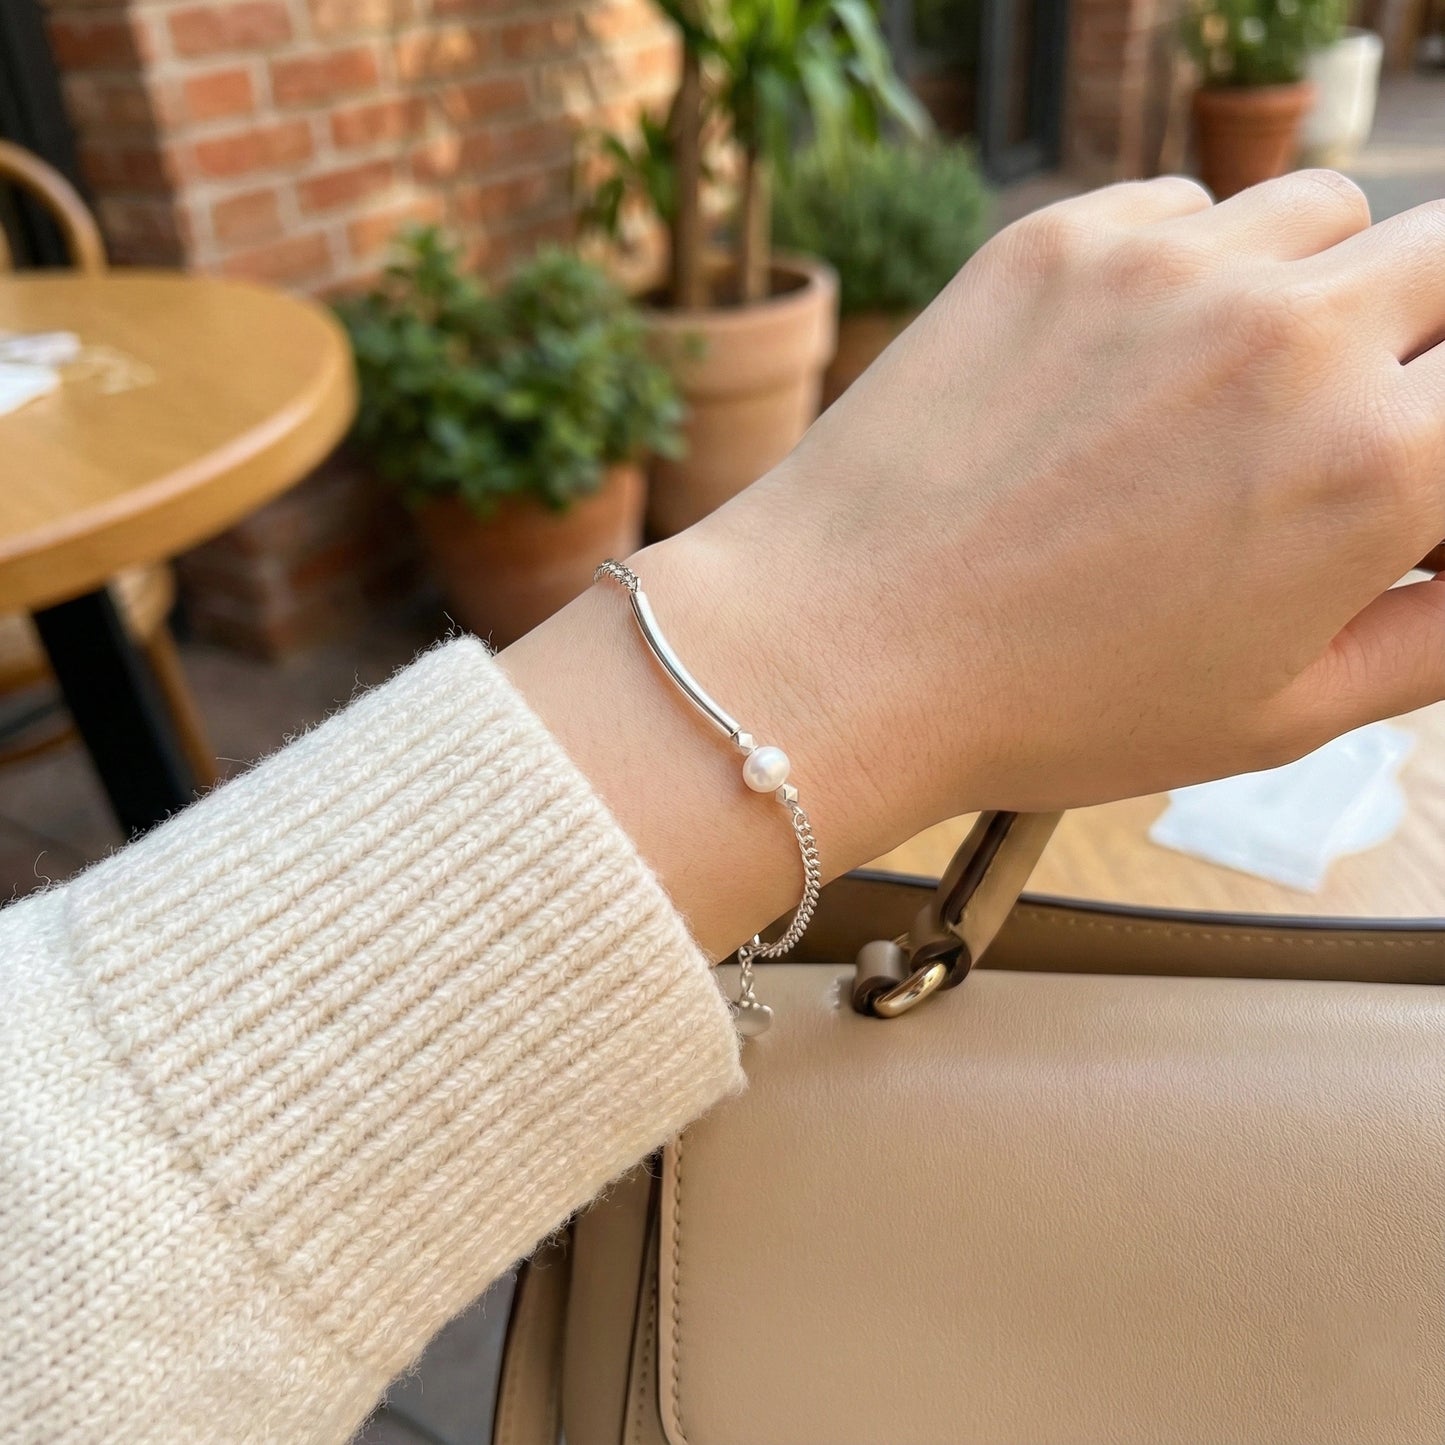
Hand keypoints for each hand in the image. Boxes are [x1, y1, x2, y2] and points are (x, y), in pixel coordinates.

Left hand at [506, 173, 1444, 956]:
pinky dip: (1187, 267)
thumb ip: (1430, 637)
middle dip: (1415, 340)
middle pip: (1442, 262)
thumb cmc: (1047, 706)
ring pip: (1321, 214)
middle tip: (1336, 418)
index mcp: (1375, 465)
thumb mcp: (1274, 718)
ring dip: (1310, 287)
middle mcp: (1290, 336)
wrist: (840, 649)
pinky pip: (1184, 208)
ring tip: (1225, 391)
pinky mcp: (1061, 238)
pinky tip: (1119, 364)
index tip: (1395, 472)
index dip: (1440, 437)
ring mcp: (1170, 269)